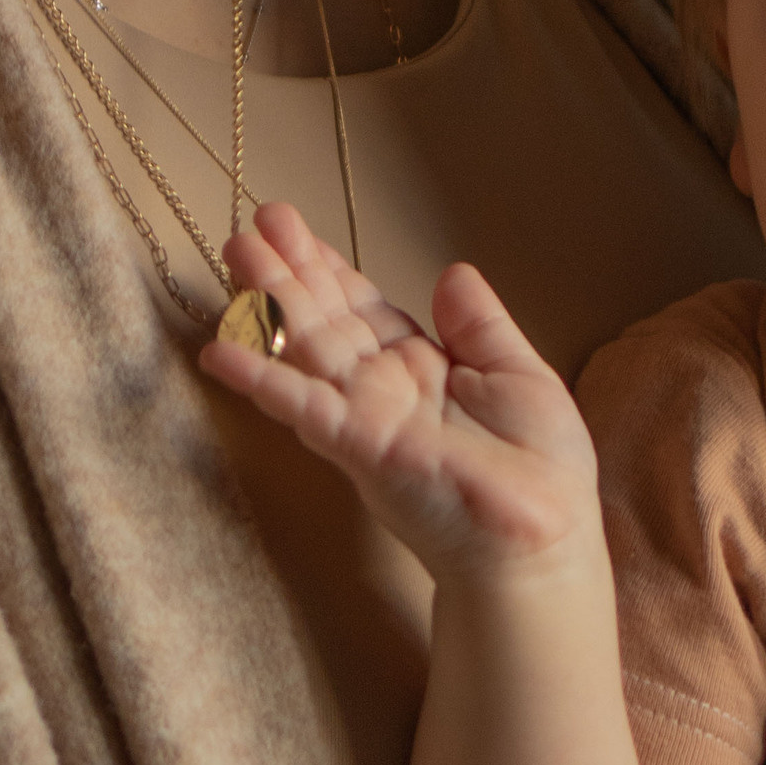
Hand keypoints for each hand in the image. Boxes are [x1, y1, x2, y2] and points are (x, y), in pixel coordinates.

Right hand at [201, 204, 599, 588]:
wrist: (544, 542)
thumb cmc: (541, 469)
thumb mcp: (518, 375)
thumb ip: (480, 326)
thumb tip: (452, 271)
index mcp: (419, 367)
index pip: (360, 308)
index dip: (325, 267)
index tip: (289, 225)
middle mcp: (381, 389)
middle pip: (324, 318)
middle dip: (286, 271)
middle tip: (251, 222)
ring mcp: (364, 417)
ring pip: (306, 349)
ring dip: (268, 304)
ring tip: (234, 251)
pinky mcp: (360, 447)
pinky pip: (304, 407)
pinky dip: (263, 378)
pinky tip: (221, 350)